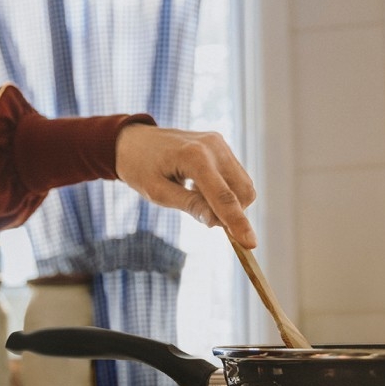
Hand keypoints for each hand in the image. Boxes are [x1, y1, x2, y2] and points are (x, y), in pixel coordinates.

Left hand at [115, 124, 256, 247]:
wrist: (134, 140)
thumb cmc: (140, 167)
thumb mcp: (158, 192)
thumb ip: (189, 205)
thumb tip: (216, 223)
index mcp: (195, 157)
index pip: (224, 197)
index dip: (238, 223)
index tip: (250, 244)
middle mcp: (213, 147)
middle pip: (242, 192)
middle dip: (232, 213)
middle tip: (204, 216)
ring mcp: (220, 144)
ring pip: (243, 185)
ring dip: (229, 202)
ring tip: (196, 197)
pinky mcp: (221, 145)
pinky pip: (236, 176)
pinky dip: (226, 190)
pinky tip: (200, 187)